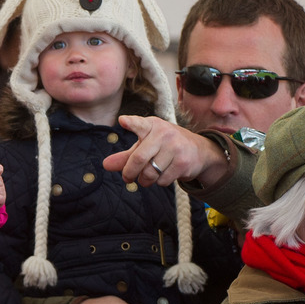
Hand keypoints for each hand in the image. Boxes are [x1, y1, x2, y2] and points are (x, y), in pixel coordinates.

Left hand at [103, 115, 228, 187]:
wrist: (199, 151)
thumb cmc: (164, 146)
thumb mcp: (145, 146)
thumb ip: (125, 156)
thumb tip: (105, 165)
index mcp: (152, 125)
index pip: (140, 124)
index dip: (131, 123)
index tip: (122, 121)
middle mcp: (164, 133)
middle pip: (138, 159)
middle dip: (129, 173)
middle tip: (127, 178)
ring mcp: (175, 147)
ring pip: (149, 173)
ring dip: (144, 180)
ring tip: (146, 177)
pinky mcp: (183, 162)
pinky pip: (162, 180)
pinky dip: (158, 182)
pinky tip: (164, 174)